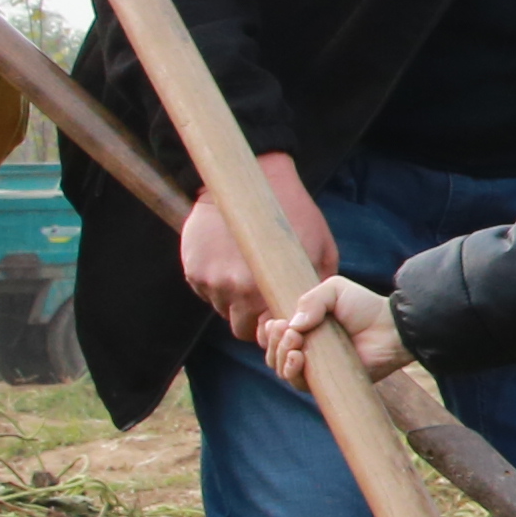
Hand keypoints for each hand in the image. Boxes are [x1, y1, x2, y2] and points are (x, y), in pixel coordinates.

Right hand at [179, 156, 334, 329]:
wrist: (248, 183)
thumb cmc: (294, 213)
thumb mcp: (321, 247)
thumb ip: (319, 283)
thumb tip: (323, 311)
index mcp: (265, 291)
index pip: (264, 333)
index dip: (272, 330)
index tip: (278, 320)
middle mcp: (234, 291)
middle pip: (240, 327)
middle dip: (252, 320)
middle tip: (262, 302)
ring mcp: (210, 281)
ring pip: (222, 309)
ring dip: (234, 301)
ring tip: (247, 276)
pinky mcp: (193, 271)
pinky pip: (206, 292)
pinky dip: (217, 285)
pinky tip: (230, 263)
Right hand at [255, 276, 407, 383]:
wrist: (391, 328)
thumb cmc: (365, 307)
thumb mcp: (334, 290)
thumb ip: (310, 300)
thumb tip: (290, 326)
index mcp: (304, 328)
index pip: (273, 335)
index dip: (268, 332)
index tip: (274, 322)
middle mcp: (307, 348)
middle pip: (273, 353)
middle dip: (274, 342)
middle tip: (289, 331)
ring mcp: (315, 367)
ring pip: (281, 368)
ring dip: (279, 355)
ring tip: (295, 342)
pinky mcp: (326, 382)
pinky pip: (299, 384)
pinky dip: (291, 371)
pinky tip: (297, 357)